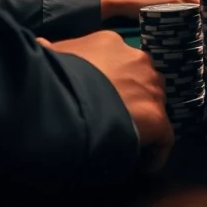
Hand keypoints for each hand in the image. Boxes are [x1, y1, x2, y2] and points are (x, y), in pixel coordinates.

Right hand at [38, 31, 173, 170]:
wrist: (62, 100)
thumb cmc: (51, 76)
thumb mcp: (47, 55)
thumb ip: (52, 51)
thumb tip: (42, 45)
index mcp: (111, 43)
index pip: (119, 60)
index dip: (112, 79)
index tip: (101, 94)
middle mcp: (138, 61)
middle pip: (142, 80)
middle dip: (131, 97)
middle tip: (114, 115)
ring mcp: (151, 88)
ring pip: (154, 105)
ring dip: (142, 120)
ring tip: (125, 137)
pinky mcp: (157, 117)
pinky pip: (164, 138)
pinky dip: (155, 152)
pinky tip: (144, 163)